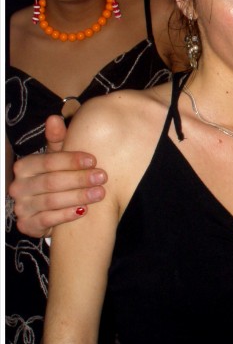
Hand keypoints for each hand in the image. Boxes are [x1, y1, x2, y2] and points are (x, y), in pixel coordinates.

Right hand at [8, 115, 107, 237]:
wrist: (48, 208)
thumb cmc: (56, 175)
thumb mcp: (57, 156)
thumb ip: (57, 139)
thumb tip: (54, 118)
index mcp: (24, 166)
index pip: (48, 162)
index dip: (72, 161)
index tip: (94, 160)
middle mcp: (19, 186)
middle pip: (51, 182)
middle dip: (79, 179)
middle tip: (102, 177)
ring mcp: (22, 206)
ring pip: (51, 201)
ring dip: (78, 197)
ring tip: (99, 193)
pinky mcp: (27, 225)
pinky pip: (48, 220)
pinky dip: (67, 215)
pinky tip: (84, 211)